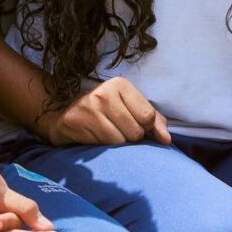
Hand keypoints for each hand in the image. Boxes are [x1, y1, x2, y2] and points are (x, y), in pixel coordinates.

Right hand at [39, 77, 170, 146]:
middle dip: (131, 137)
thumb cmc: (105, 111)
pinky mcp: (76, 122)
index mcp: (120, 84)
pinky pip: (102, 146)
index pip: (148, 116)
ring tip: (106, 133)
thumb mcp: (130, 108)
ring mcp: (88, 108)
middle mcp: (104, 93)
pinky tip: (95, 136)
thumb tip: (166, 140)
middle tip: (118, 129)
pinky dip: (103, 147)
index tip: (138, 126)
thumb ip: (154, 121)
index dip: (147, 128)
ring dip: (117, 144)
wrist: (65, 113)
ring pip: (120, 142)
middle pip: (135, 132)